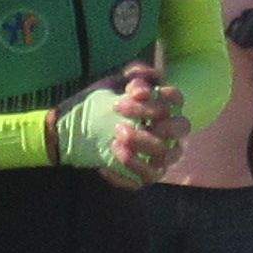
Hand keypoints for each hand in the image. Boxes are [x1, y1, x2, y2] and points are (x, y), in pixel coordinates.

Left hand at [48, 70, 184, 185]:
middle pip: (179, 127)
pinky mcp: (146, 175)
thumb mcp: (112, 84)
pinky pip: (148, 177)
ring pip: (167, 155)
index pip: (176, 100)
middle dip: (152, 119)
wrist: (72, 132)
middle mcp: (168, 133)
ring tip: (115, 140)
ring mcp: (160, 155)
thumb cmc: (99, 106)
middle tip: (121, 122)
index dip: (157, 96)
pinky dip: (129, 170)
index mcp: (164, 108)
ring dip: (142, 145)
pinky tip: (106, 165)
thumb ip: (133, 74)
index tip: (130, 94)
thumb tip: (148, 82)